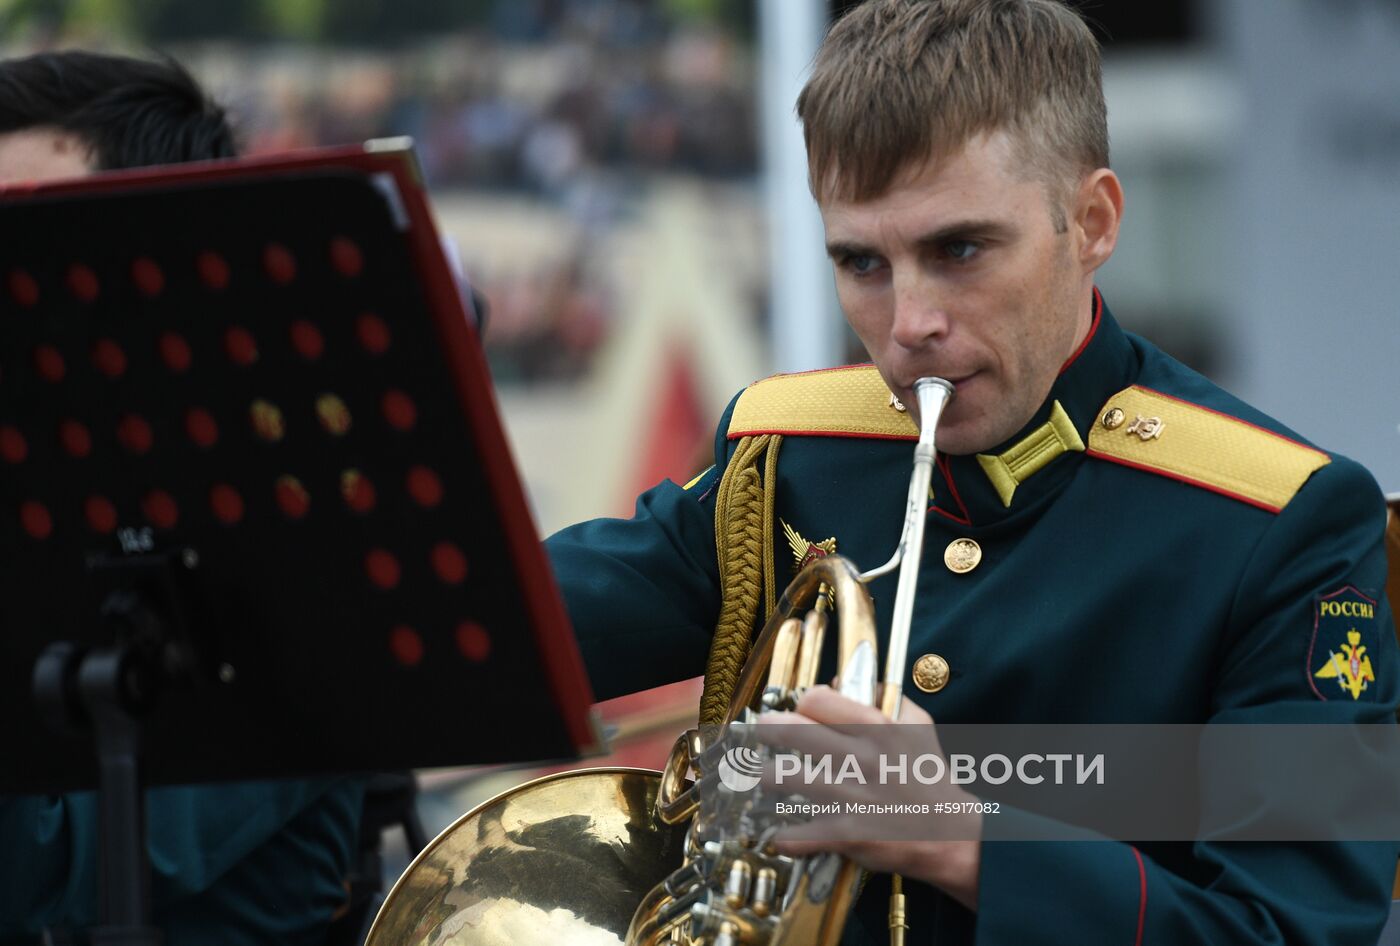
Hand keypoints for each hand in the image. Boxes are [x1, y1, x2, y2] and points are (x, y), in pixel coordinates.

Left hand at [757, 685, 981, 909]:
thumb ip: (885, 695)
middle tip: (761, 731)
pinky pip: (797, 833)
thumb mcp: (918, 723)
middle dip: (767, 729)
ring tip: (761, 776)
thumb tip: (843, 680)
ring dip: (764, 777)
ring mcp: (850, 796)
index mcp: (876, 727)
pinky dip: (783, 835)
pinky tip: (778, 833)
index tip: (799, 710)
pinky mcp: (845, 834)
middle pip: (791, 731)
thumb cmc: (928, 776)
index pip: (817, 699)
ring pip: (784, 777)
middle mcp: (859, 757)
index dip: (802, 702)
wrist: (948, 833)